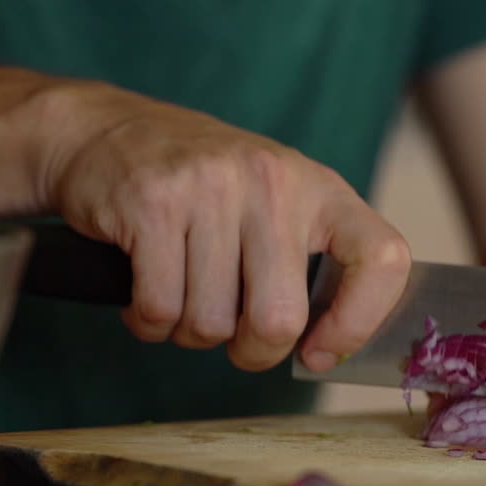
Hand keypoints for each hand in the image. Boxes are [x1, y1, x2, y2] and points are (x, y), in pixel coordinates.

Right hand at [43, 82, 410, 371]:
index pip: (383, 259)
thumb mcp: (273, 205)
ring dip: (189, 333)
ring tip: (179, 296)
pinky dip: (148, 324)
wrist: (102, 130)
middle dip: (250, 351)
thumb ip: (306, 264)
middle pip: (279, 319)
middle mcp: (272, 181)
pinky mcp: (151, 202)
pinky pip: (159, 309)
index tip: (319, 353)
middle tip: (232, 338)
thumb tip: (326, 354)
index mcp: (319, 187)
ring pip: (210, 324)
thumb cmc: (201, 189)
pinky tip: (143, 296)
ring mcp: (211, 187)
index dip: (359, 323)